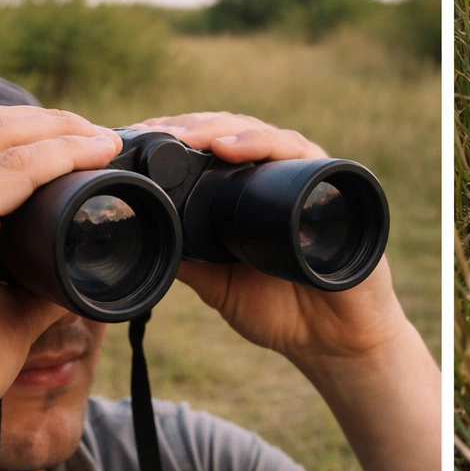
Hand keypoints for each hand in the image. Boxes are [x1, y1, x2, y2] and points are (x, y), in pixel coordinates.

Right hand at [0, 105, 120, 456]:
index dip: (32, 134)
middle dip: (50, 121)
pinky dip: (56, 154)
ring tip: (104, 139)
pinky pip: (7, 173)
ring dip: (60, 128)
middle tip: (102, 134)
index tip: (86, 144)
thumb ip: (36, 282)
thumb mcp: (6, 313)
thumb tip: (77, 265)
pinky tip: (91, 153)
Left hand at [131, 112, 406, 368]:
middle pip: (232, 133)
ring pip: (260, 134)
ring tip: (185, 138)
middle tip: (152, 132)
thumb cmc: (283, 312)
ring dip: (219, 131)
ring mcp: (308, 178)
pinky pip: (299, 152)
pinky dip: (263, 144)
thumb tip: (141, 233)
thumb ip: (188, 259)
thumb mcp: (218, 284)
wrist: (333, 342)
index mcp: (250, 194)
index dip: (176, 137)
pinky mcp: (334, 185)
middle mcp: (279, 178)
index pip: (212, 147)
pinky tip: (230, 149)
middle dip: (189, 128)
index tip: (135, 137)